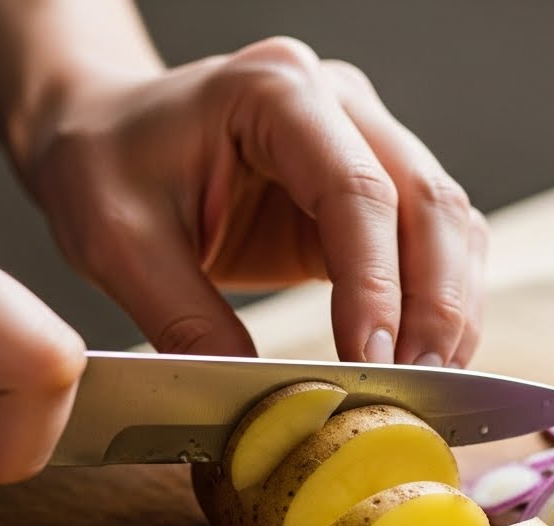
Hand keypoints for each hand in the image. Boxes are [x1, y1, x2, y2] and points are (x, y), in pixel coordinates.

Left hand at [18, 36, 486, 365]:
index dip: (375, 284)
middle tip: (420, 387)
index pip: (355, 190)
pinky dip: (439, 299)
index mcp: (272, 91)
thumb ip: (186, 320)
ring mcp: (364, 137)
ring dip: (450, 307)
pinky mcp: (370, 185)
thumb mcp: (116, 243)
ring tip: (431, 384)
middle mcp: (337, 102)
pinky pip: (432, 241)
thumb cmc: (102, 162)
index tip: (374, 362)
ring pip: (447, 221)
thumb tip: (261, 405)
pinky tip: (424, 355)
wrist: (104, 129)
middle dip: (433, 305)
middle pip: (425, 201)